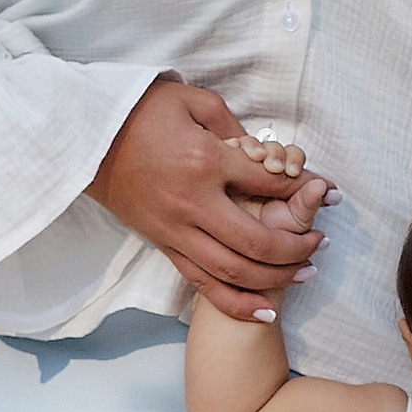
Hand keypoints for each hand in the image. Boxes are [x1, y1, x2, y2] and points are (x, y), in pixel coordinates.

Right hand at [92, 80, 331, 319]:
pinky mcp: (162, 245)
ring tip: (306, 273)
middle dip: (297, 247)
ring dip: (275, 278)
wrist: (82, 138)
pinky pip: (202, 283)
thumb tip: (264, 152)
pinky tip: (265, 310)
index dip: (305, 188)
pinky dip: (235, 301)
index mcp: (204, 161)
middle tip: (321, 242)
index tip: (329, 191)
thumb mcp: (191, 101)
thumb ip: (232, 126)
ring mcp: (174, 230)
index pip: (268, 184)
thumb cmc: (137, 111)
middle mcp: (192, 203)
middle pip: (257, 241)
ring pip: (232, 271)